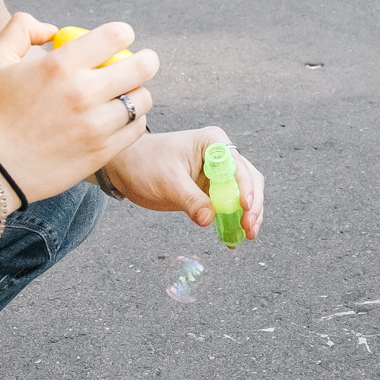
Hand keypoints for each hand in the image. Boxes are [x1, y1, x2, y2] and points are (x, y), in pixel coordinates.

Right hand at [0, 14, 157, 202]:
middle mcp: (82, 93)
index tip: (119, 40)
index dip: (123, 33)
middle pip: (143, 66)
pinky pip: (137, 128)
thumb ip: (21, 29)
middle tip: (138, 64)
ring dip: (137, 92)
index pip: (116, 35)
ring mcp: (96, 125)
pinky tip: (119, 118)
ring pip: (143, 98)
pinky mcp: (103, 151)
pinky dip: (134, 120)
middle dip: (145, 60)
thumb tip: (53, 30)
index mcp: (60, 66)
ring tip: (125, 94)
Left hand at [105, 129, 266, 239]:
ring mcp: (219, 173)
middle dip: (252, 205)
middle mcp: (221, 155)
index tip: (245, 207)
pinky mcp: (212, 190)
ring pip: (245, 193)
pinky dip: (235, 220)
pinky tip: (234, 236)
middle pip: (249, 180)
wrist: (127, 168)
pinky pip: (231, 205)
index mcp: (212, 143)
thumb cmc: (145, 164)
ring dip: (249, 214)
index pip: (238, 165)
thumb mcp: (167, 182)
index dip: (245, 187)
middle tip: (248, 227)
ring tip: (246, 235)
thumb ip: (190, 200)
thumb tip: (209, 220)